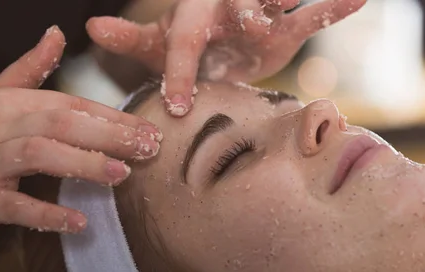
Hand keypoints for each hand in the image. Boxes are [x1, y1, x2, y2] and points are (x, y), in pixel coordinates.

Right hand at [0, 26, 161, 239]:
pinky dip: (47, 214)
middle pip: (61, 122)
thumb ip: (28, 69)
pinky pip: (16, 205)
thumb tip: (57, 33)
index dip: (113, 117)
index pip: (72, 104)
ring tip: (121, 176)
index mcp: (10, 101)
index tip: (149, 130)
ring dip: (83, 164)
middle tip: (147, 149)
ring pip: (40, 154)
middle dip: (108, 134)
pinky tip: (79, 223)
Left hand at [87, 0, 366, 116]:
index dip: (177, 72)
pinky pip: (312, 16)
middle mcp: (228, 9)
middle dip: (249, 15)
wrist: (219, 26)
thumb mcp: (158, 41)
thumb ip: (132, 39)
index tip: (177, 107)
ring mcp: (261, 14)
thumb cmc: (187, 36)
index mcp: (192, 18)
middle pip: (240, 10)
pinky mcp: (286, 29)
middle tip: (253, 21)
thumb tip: (90, 27)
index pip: (181, 42)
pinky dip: (334, 7)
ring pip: (278, 3)